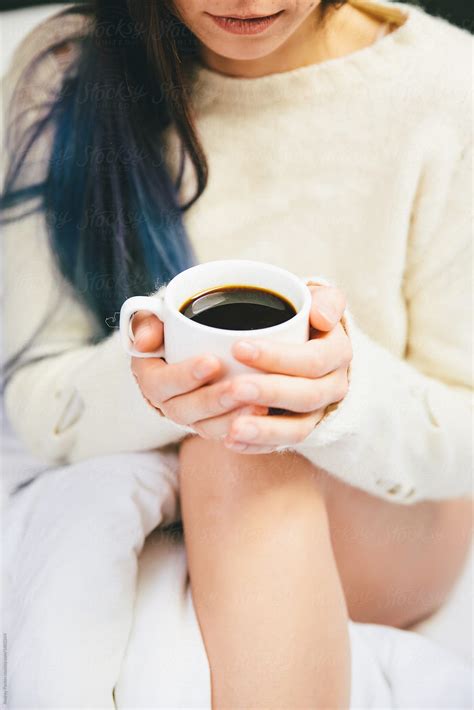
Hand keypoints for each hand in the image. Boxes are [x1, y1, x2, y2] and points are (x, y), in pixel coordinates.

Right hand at [130, 312, 267, 429]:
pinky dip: (244, 427)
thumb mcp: (157, 316)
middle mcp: (167, 401)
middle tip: (239, 387)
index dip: (184, 376)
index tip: (212, 362)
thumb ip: (147, 322)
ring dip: (232, 419)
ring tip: (259, 406)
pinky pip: (226, 434)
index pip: (160, 383)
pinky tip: (265, 414)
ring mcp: (191, 416)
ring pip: (206, 427)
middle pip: (184, 410)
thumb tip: (144, 343)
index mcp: (150, 376)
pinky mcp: (213, 424)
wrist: (197, 340)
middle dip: (213, 400)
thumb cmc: (174, 324)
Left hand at [194, 283, 351, 453]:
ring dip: (264, 431)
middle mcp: (334, 387)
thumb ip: (325, 300)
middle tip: (234, 388)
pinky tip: (230, 442)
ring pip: (298, 429)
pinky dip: (256, 446)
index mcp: (338, 353)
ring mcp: (318, 413)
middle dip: (269, 392)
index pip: (313, 359)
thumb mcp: (318, 300)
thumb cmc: (303, 318)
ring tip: (232, 430)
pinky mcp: (299, 430)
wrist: (305, 346)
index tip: (238, 347)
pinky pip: (282, 446)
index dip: (278, 356)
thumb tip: (321, 316)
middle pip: (306, 396)